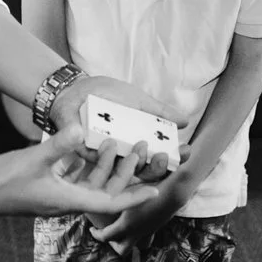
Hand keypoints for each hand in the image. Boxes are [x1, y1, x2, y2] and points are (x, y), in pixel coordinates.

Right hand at [0, 123, 158, 217]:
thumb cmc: (5, 180)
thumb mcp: (34, 159)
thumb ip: (59, 144)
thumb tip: (81, 129)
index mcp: (69, 200)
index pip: (110, 203)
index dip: (134, 197)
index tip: (156, 190)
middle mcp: (69, 199)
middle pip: (107, 190)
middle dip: (127, 173)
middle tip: (143, 152)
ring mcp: (60, 193)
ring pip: (93, 181)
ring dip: (108, 165)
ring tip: (120, 142)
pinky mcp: (51, 185)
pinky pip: (78, 176)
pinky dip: (89, 163)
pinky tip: (95, 145)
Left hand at [53, 75, 188, 182]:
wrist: (75, 87)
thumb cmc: (106, 95)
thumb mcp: (137, 100)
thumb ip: (159, 112)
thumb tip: (186, 121)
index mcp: (136, 145)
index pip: (158, 159)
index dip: (174, 159)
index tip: (185, 151)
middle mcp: (122, 156)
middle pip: (144, 172)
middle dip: (158, 167)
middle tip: (165, 156)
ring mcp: (104, 158)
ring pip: (123, 173)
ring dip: (135, 164)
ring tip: (143, 148)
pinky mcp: (84, 153)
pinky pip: (97, 161)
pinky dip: (106, 155)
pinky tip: (112, 144)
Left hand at [90, 168, 190, 252]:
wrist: (174, 192)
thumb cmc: (150, 186)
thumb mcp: (128, 188)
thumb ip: (111, 188)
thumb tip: (114, 173)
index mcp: (126, 225)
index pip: (106, 236)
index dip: (96, 234)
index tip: (92, 228)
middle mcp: (136, 233)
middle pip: (121, 249)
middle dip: (113, 245)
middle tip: (108, 235)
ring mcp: (148, 232)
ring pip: (136, 246)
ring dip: (128, 242)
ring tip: (123, 234)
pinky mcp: (156, 228)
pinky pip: (146, 237)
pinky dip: (140, 233)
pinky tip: (138, 222)